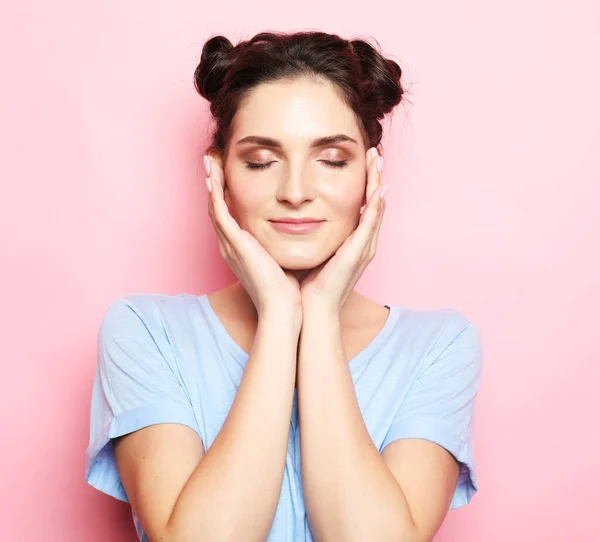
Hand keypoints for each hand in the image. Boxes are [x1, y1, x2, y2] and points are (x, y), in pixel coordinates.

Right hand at [205, 156, 302, 320]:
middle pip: (217, 207)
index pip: (228, 214)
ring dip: (212, 183)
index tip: (227, 173)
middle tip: (212, 160)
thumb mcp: (280, 258)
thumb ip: (280, 243)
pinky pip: (220, 213)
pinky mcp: (234, 244)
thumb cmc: (286, 288)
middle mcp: (230, 245)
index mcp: (239, 248)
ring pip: (215, 206)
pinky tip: (213, 178)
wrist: (282, 307)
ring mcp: (229, 244)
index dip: (225, 193)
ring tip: (210, 161)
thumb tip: (296, 229)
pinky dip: (215, 194)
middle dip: (214, 182)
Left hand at [299, 147, 386, 314]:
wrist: (311, 310)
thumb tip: (294, 218)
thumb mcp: (311, 252)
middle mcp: (363, 244)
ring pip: (376, 208)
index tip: (362, 162)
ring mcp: (363, 248)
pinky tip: (378, 187)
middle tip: (375, 153)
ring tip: (378, 160)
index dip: (364, 183)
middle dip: (375, 176)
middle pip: (374, 203)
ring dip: (378, 182)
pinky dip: (375, 205)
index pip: (362, 207)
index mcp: (352, 243)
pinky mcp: (358, 253)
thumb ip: (310, 235)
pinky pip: (370, 223)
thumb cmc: (307, 286)